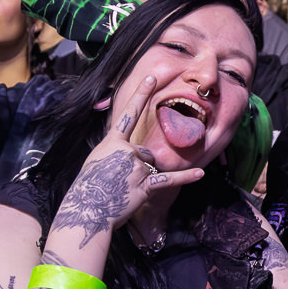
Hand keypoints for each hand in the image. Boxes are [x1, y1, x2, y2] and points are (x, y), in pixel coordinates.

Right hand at [53, 74, 204, 244]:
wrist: (87, 211)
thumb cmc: (88, 188)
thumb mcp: (96, 160)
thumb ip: (114, 152)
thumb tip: (131, 153)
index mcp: (112, 143)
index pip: (129, 114)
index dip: (141, 94)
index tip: (151, 77)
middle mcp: (126, 151)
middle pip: (143, 151)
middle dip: (136, 165)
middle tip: (118, 180)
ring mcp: (137, 168)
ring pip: (150, 165)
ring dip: (141, 177)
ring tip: (123, 189)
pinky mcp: (145, 185)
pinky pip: (168, 179)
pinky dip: (186, 177)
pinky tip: (201, 174)